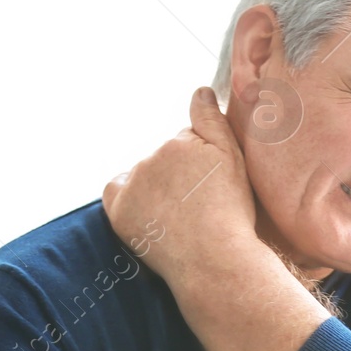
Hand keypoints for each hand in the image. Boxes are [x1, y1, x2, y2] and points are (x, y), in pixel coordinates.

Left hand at [101, 87, 258, 285]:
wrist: (214, 260)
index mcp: (179, 142)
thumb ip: (212, 120)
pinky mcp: (119, 210)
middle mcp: (151, 158)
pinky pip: (117, 192)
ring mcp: (132, 184)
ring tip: (182, 217)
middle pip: (164, 158)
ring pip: (144, 176)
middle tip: (200, 205)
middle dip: (179, 174)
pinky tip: (153, 214)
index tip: (213, 187)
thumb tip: (199, 90)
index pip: (187, 141)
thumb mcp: (233, 159)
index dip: (203, 163)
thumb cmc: (230, 213)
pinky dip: (130, 198)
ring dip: (158, 188)